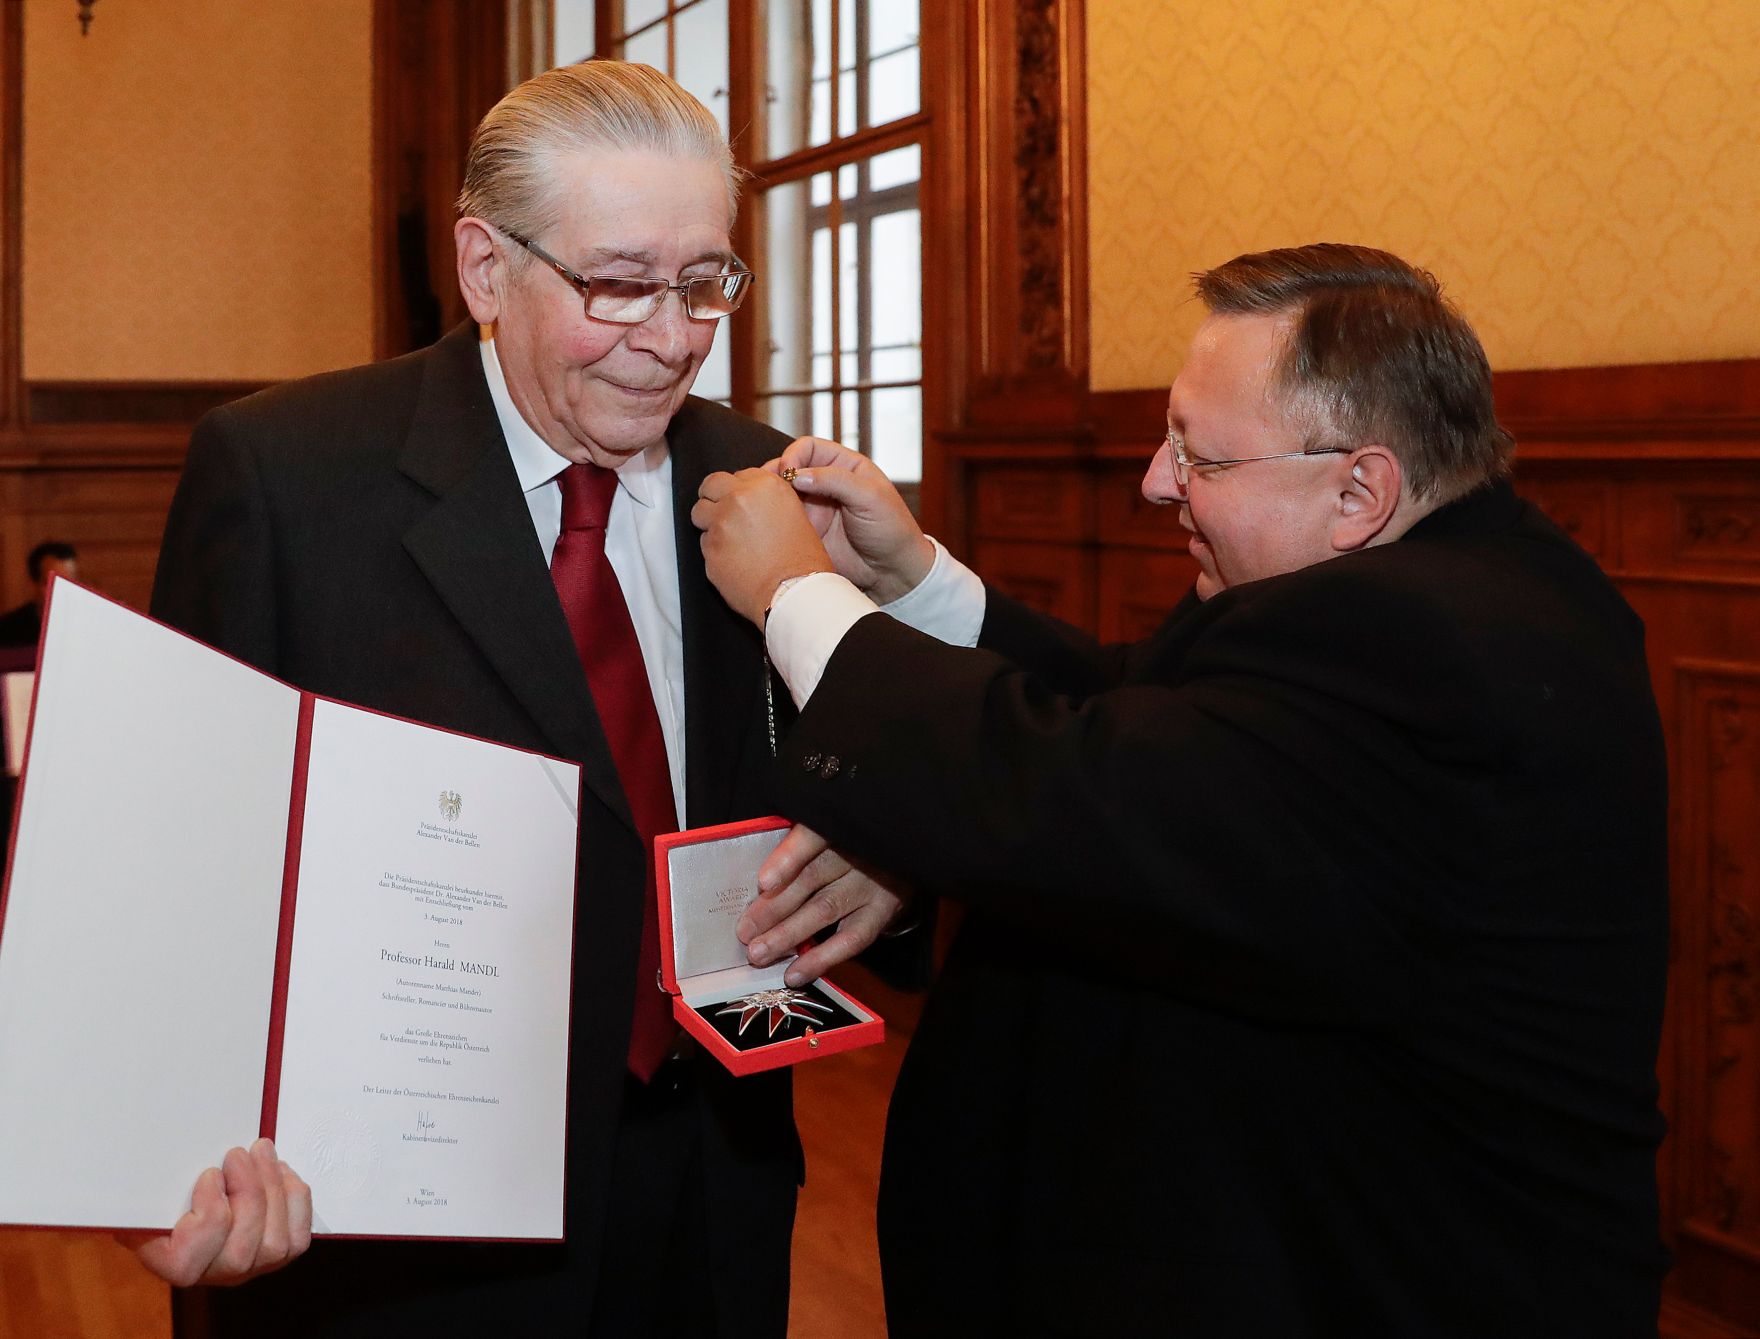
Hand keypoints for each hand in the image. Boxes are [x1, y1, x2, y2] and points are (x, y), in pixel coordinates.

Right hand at [120, 1139, 312, 1287]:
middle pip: (240, 1253)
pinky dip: (295, 1199)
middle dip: (249, 1193)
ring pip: (275, 1246)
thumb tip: (155, 1158)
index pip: (186, 1264)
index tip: (210, 1174)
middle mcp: (209, 1274)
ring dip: (273, 1189)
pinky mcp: (275, 1255)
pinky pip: (298, 1238)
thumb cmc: (164, 1188)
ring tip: (261, 1152)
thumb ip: (148, 1182)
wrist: (185, 1191)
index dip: (208, 1216)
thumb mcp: (147, 1183)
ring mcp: (246, 1268)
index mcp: (168, 1262)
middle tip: (239, 1153)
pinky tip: (280, 1170)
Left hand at [691, 468, 833, 625]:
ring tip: (728, 539)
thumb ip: (767, 500)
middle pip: (710, 485)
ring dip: (709, 522)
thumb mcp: (795, 514)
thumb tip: (751, 500)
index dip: (737, 489)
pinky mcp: (709, 549)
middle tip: (721, 511)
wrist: (794, 592)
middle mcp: (739, 498)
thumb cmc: (803, 560)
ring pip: (700, 513)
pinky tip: (734, 561)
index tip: (740, 500)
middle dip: (713, 496)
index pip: (737, 474)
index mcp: (765, 485)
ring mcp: (720, 524)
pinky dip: (715, 550)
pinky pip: (704, 543)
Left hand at [740, 824, 910, 985]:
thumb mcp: (823, 836)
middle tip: (744, 932)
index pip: (812, 837)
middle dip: (774, 908)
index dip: (788, 858)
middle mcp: (858, 851)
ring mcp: (872, 883)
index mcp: (837, 825)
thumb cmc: (842, 845)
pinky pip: (851, 940)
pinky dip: (821, 959)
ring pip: (825, 909)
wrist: (895, 853)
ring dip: (788, 935)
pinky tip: (794, 973)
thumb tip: (753, 887)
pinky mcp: (883, 911)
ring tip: (759, 953)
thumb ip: (794, 852)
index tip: (763, 882)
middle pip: (811, 878)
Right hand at [765, 438, 934, 603]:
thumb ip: (835, 481)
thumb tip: (796, 475)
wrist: (893, 572)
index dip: (793, 455)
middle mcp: (825, 484)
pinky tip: (767, 525)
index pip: (808, 448)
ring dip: (769, 498)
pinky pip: (782, 522)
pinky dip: (771, 521)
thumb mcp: (870, 497)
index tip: (788, 473)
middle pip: (788, 469)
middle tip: (766, 490)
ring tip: (762, 507)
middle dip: (774, 476)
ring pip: (781, 495)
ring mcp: (814, 508)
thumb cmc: (891, 529)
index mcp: (843, 466)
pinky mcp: (806, 532)